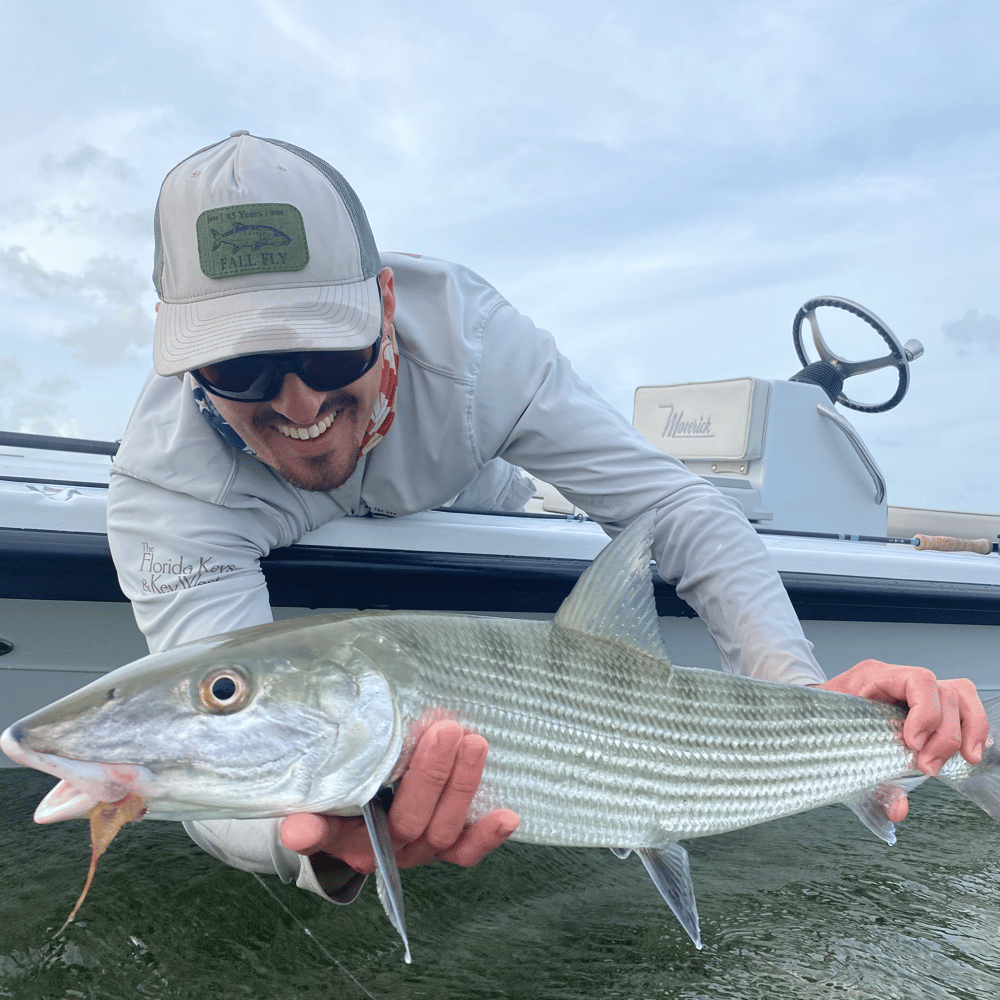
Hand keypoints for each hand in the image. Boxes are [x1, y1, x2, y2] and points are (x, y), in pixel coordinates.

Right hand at [279, 720, 519, 872]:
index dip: (314, 830)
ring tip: (473, 741)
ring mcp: (416, 849)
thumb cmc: (347, 785)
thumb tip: (283, 800)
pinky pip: (466, 852)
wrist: (368, 813)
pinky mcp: (444, 848)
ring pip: (442, 829)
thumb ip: (312, 782)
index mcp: (341, 833)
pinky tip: (509, 815)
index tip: (300, 827)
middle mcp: (380, 849)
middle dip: (430, 774)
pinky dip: (487, 836)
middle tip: (444, 729)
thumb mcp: (324, 779)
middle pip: (406, 820)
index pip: (325, 832)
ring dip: (462, 786)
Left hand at [818, 659, 988, 821]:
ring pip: (959, 695)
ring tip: (963, 759)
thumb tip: (898, 810)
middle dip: (943, 735)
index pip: (917, 680)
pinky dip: (972, 728)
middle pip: (944, 692)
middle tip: (928, 767)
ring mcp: (914, 688)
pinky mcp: (927, 702)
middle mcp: (897, 678)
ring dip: (966, 730)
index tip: (912, 744)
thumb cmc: (823, 726)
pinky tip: (967, 753)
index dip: (925, 712)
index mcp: (872, 678)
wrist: (811, 714)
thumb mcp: (838, 748)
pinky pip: (961, 706)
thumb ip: (869, 781)